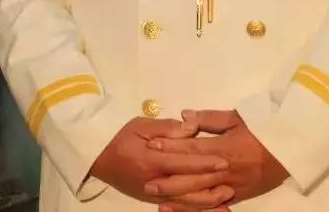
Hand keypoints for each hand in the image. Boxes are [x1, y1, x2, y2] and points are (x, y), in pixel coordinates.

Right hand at [89, 115, 230, 202]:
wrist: (98, 156)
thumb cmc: (120, 135)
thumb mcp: (141, 124)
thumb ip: (167, 128)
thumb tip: (191, 128)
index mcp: (152, 160)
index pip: (183, 162)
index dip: (205, 163)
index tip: (223, 161)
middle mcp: (154, 181)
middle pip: (186, 186)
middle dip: (210, 185)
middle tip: (231, 183)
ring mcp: (152, 194)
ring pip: (182, 202)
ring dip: (204, 203)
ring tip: (224, 200)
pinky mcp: (151, 199)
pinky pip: (175, 207)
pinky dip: (191, 209)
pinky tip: (205, 209)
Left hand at [145, 109, 288, 210]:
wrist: (290, 149)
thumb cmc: (262, 128)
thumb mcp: (237, 117)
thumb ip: (210, 118)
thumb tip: (185, 115)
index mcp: (224, 148)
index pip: (192, 149)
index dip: (171, 148)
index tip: (152, 146)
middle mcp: (225, 170)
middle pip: (192, 176)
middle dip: (169, 180)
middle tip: (146, 181)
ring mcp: (231, 186)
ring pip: (201, 195)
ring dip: (179, 198)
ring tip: (158, 200)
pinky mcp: (237, 197)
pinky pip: (214, 206)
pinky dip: (198, 209)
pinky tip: (183, 209)